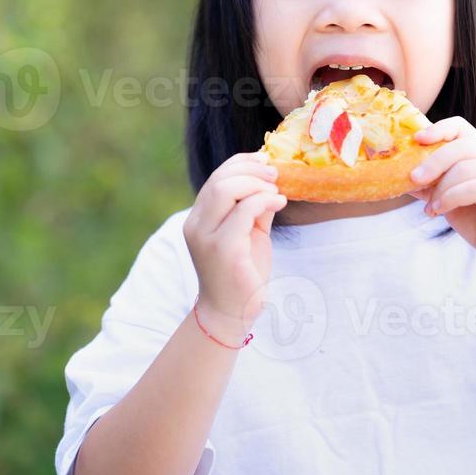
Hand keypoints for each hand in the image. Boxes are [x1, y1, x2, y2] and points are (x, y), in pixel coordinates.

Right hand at [182, 152, 285, 337]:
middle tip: (275, 175)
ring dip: (257, 184)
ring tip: (276, 192)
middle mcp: (196, 225)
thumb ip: (253, 207)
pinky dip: (264, 200)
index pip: (215, 178)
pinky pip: (244, 212)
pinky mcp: (224, 249)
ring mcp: (206, 237)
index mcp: (199, 218)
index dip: (241, 163)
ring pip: (226, 190)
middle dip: (251, 170)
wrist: (232, 313)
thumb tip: (271, 180)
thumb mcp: (249, 232)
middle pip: (218, 180)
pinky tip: (279, 203)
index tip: (265, 161)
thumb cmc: (242, 273)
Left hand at [407, 118, 475, 275]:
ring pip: (465, 168)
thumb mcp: (448, 198)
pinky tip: (440, 210)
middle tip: (413, 179)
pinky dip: (451, 198)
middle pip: (460, 146)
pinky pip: (473, 187)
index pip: (461, 127)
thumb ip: (431, 183)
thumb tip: (398, 173)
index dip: (438, 129)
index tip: (416, 140)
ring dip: (441, 189)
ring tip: (431, 208)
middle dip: (432, 162)